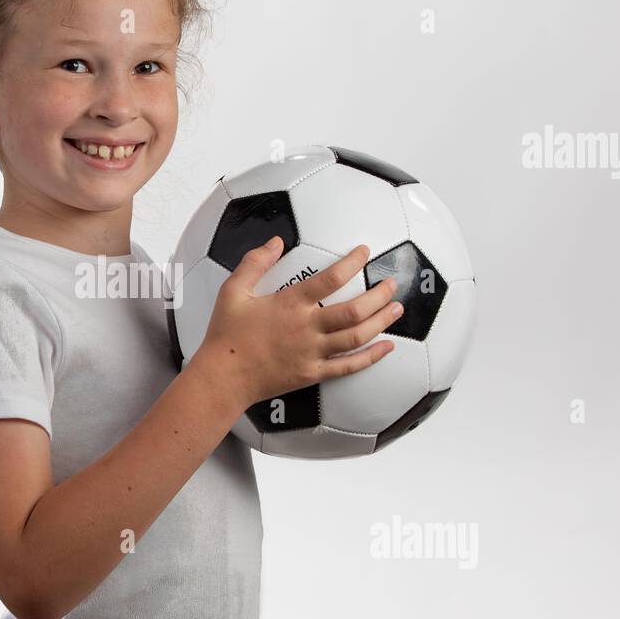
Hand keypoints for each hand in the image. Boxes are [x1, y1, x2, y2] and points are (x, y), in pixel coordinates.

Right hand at [194, 238, 402, 406]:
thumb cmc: (225, 334)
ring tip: (397, 308)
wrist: (222, 377)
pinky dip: (371, 357)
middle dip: (378, 295)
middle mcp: (306, 327)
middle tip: (392, 284)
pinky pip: (348, 366)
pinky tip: (387, 347)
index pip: (330, 278)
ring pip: (356, 336)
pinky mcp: (312, 373)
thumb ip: (254, 263)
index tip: (364, 252)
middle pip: (354, 310)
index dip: (352, 262)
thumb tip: (275, 242)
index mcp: (289, 303)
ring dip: (381, 321)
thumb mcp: (233, 291)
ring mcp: (312, 352)